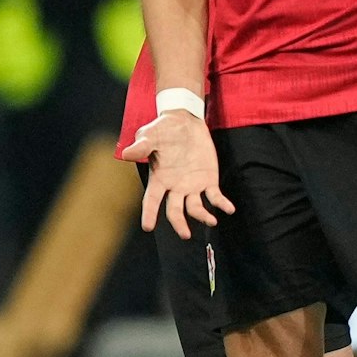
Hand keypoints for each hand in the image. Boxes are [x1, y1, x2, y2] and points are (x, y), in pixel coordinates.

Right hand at [126, 109, 233, 239]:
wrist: (184, 121)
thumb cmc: (163, 129)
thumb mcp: (150, 135)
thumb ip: (141, 146)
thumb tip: (126, 154)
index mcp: (159, 179)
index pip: (151, 200)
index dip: (149, 213)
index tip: (148, 227)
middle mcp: (175, 187)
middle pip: (175, 210)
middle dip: (179, 223)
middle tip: (185, 234)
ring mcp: (192, 186)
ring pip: (196, 208)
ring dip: (203, 216)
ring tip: (211, 221)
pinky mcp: (208, 180)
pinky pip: (215, 196)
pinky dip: (222, 204)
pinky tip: (229, 209)